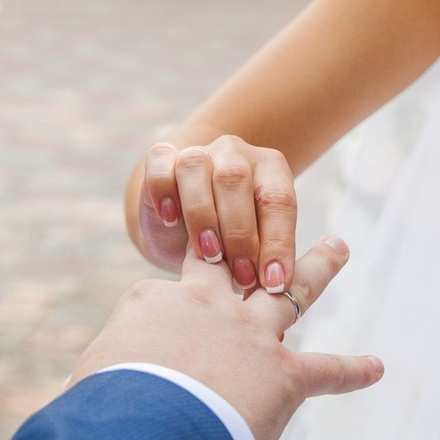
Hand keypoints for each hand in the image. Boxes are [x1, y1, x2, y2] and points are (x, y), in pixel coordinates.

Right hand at [73, 236, 378, 439]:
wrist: (146, 432)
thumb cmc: (102, 414)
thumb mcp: (86, 389)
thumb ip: (93, 388)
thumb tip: (72, 411)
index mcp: (153, 306)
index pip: (159, 302)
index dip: (157, 322)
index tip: (144, 354)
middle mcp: (208, 308)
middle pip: (230, 264)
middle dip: (247, 243)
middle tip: (261, 230)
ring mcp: (251, 336)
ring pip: (291, 290)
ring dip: (317, 267)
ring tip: (340, 245)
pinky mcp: (285, 377)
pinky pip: (327, 370)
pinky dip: (353, 371)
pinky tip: (377, 368)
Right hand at [136, 135, 298, 295]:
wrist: (182, 230)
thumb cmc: (228, 242)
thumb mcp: (252, 250)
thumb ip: (264, 259)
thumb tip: (275, 287)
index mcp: (270, 168)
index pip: (279, 200)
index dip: (278, 242)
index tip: (275, 283)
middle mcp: (235, 153)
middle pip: (236, 180)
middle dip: (240, 233)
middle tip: (241, 276)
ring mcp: (197, 152)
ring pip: (196, 168)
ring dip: (202, 215)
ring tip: (209, 255)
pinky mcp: (161, 158)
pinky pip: (160, 163)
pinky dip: (163, 190)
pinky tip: (169, 219)